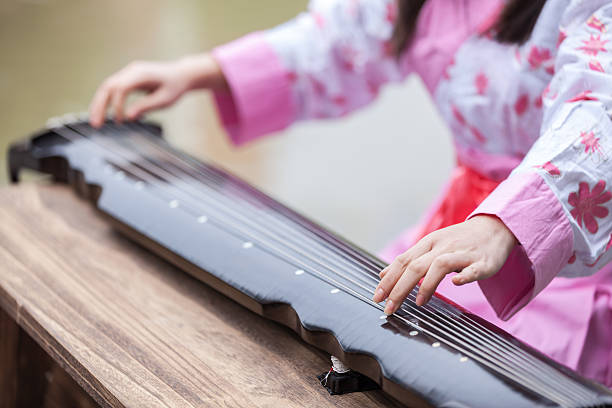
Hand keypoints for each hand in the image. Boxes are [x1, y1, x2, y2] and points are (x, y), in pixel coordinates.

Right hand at [89, 54, 226, 126]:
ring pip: (107, 87)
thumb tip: (128, 116)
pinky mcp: (128, 77)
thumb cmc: (175, 87)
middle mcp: (131, 70)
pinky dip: (106, 101)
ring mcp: (128, 72)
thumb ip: (146, 106)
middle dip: (99, 105)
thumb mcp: (165, 100)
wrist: (181, 75)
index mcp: (141, 74)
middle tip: (95, 124)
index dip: (117, 105)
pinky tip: (104, 114)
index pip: (121, 87)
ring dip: (99, 104)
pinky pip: (112, 88)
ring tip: (95, 122)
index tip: (121, 121)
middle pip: (108, 86)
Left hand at [373, 215, 517, 313]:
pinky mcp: (482, 262)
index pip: (402, 261)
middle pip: (416, 266)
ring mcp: (462, 253)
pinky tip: (456, 284)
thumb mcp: (430, 246)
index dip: (388, 280)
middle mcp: (442, 246)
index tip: (377, 298)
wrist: (494, 227)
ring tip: (418, 302)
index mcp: (427, 243)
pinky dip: (464, 276)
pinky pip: (473, 269)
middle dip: (399, 288)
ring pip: (440, 265)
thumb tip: (383, 274)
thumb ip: (408, 261)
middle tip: (389, 308)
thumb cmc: (458, 240)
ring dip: (427, 285)